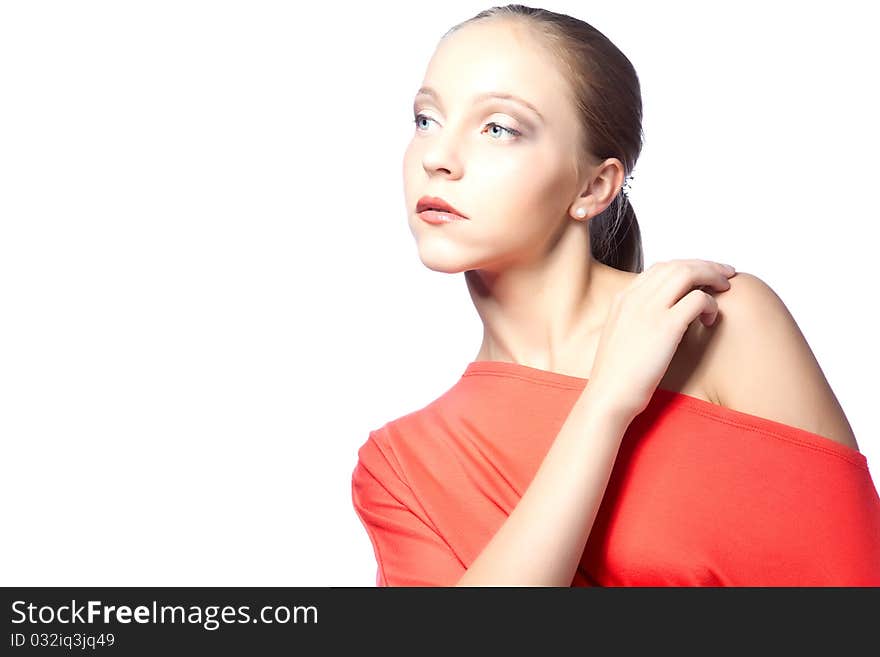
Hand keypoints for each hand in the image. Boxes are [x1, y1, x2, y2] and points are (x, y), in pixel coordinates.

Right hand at [586, 259, 735, 421]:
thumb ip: (636, 318)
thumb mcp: (620, 336)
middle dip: (706, 266)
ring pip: (689, 273)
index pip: (660, 268)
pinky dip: (711, 304)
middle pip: (678, 265)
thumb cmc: (616, 375)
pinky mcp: (666, 327)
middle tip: (726, 275)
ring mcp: (649, 310)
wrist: (608, 395)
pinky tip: (712, 319)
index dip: (687, 266)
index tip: (704, 275)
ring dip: (712, 277)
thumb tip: (661, 315)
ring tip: (726, 289)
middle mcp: (635, 297)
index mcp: (623, 298)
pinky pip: (698, 299)